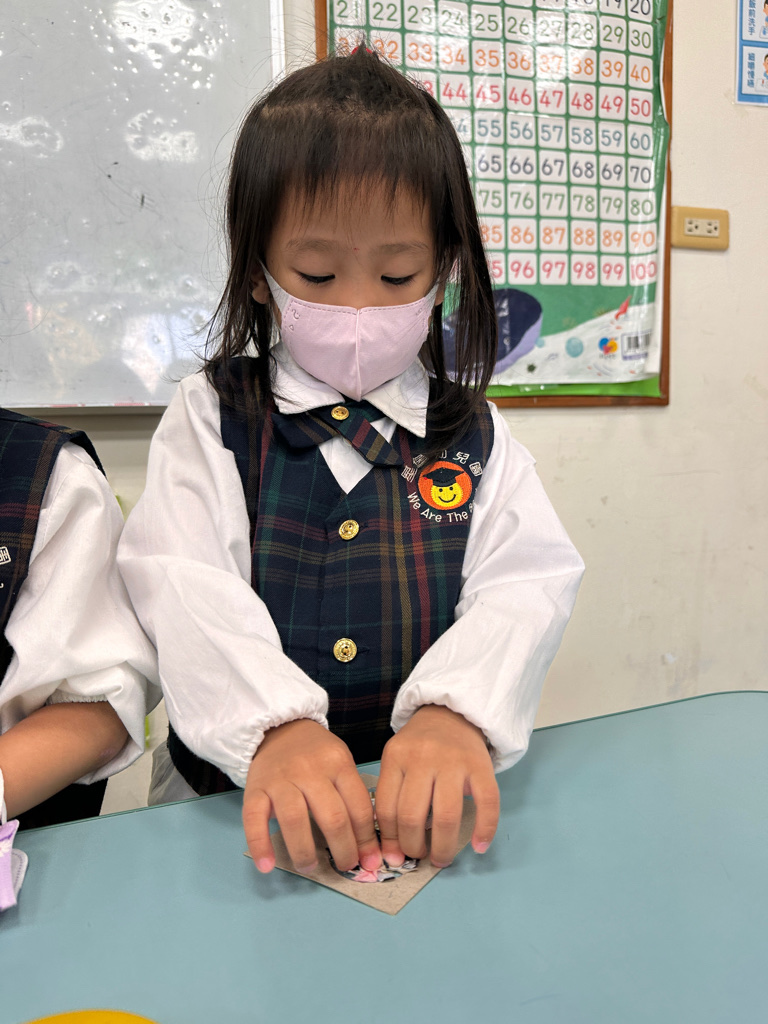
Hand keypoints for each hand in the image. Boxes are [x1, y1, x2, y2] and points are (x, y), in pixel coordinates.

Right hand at [243, 719, 381, 874]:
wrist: (279, 728)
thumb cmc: (316, 753)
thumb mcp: (341, 763)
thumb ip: (352, 796)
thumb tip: (367, 844)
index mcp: (338, 763)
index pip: (358, 807)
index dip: (366, 839)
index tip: (370, 861)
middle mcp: (310, 770)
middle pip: (332, 817)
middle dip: (343, 850)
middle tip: (346, 867)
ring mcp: (280, 779)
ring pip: (295, 820)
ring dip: (305, 851)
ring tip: (310, 868)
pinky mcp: (255, 788)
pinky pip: (254, 819)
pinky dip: (259, 845)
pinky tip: (267, 866)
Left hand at [374, 705, 498, 868]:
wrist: (452, 713)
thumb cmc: (420, 745)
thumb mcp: (397, 760)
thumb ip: (391, 797)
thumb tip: (391, 852)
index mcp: (396, 757)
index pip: (386, 809)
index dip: (390, 840)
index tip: (396, 856)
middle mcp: (422, 757)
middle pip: (412, 816)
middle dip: (413, 847)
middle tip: (419, 857)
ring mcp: (453, 761)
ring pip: (445, 815)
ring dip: (442, 847)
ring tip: (441, 858)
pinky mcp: (481, 765)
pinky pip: (486, 803)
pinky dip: (484, 830)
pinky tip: (479, 846)